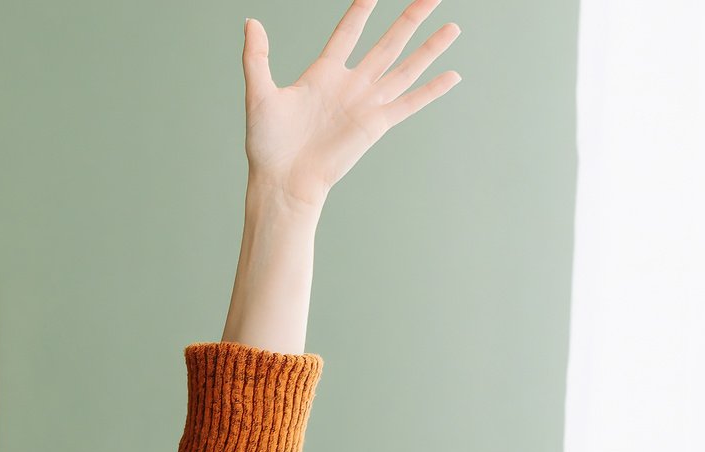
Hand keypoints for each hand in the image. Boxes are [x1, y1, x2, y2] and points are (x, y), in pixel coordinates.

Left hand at [241, 0, 462, 211]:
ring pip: (405, 67)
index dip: (362, 10)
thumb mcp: (259, 94)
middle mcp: (350, 85)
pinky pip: (409, 103)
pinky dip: (431, 90)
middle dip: (411, 18)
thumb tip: (251, 22)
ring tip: (453, 27)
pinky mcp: (376, 125)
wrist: (283, 181)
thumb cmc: (267, 144)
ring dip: (429, 48)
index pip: (348, 31)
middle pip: (388, 42)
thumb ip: (256, 57)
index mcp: (323, 73)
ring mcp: (366, 104)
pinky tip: (453, 75)